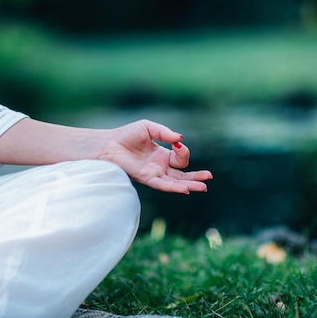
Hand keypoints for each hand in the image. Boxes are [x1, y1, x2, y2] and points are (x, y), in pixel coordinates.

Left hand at [98, 120, 212, 193]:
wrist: (108, 144)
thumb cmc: (125, 135)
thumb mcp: (149, 127)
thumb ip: (165, 133)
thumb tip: (180, 139)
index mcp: (161, 155)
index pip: (180, 158)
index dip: (183, 151)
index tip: (177, 142)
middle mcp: (159, 167)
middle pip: (182, 174)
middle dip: (196, 176)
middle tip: (208, 177)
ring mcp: (153, 174)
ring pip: (175, 182)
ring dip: (190, 184)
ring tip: (203, 187)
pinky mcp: (145, 178)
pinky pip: (162, 185)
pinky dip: (174, 187)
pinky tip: (185, 189)